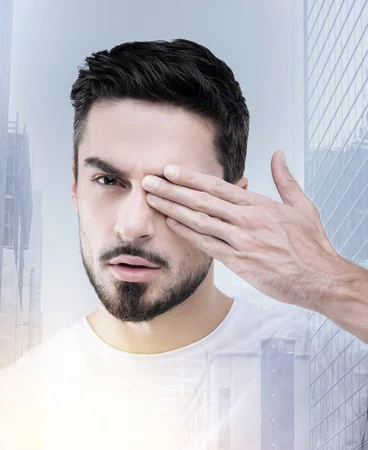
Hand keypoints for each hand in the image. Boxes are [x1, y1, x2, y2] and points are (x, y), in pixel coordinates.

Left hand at [142, 150, 342, 310]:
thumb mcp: (302, 206)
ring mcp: (241, 241)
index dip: (191, 177)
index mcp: (260, 205)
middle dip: (172, 190)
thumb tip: (278, 154)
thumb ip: (285, 179)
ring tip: (152, 200)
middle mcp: (247, 221)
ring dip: (173, 209)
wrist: (318, 278)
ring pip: (200, 221)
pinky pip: (207, 245)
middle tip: (149, 181)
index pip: (218, 186)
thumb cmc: (310, 245)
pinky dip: (188, 234)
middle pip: (202, 201)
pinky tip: (172, 224)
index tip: (170, 170)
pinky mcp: (238, 262)